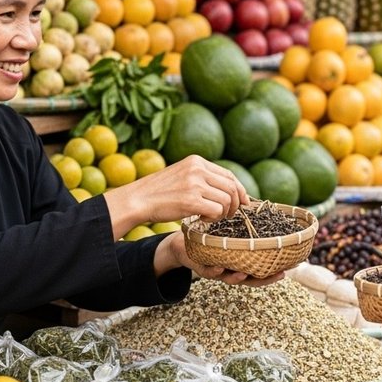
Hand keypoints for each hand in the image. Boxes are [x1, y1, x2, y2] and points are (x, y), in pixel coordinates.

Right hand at [104, 155, 249, 236]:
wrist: (137, 199)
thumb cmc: (159, 191)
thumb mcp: (181, 175)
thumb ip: (201, 177)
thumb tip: (229, 189)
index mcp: (196, 161)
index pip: (229, 175)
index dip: (240, 190)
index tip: (244, 202)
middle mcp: (197, 169)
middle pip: (232, 187)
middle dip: (236, 204)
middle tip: (230, 215)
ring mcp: (194, 184)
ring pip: (227, 200)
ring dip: (224, 213)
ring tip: (211, 217)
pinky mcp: (191, 200)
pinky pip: (217, 211)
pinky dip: (214, 218)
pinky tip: (202, 220)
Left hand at [155, 232, 284, 286]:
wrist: (183, 241)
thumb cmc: (211, 235)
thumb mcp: (229, 230)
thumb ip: (244, 225)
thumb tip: (260, 207)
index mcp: (241, 261)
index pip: (262, 269)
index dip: (275, 270)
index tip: (291, 267)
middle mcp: (232, 268)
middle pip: (251, 279)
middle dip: (265, 278)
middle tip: (279, 274)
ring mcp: (217, 270)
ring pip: (230, 278)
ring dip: (238, 277)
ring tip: (245, 273)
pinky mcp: (201, 266)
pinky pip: (208, 271)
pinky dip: (214, 270)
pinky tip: (220, 266)